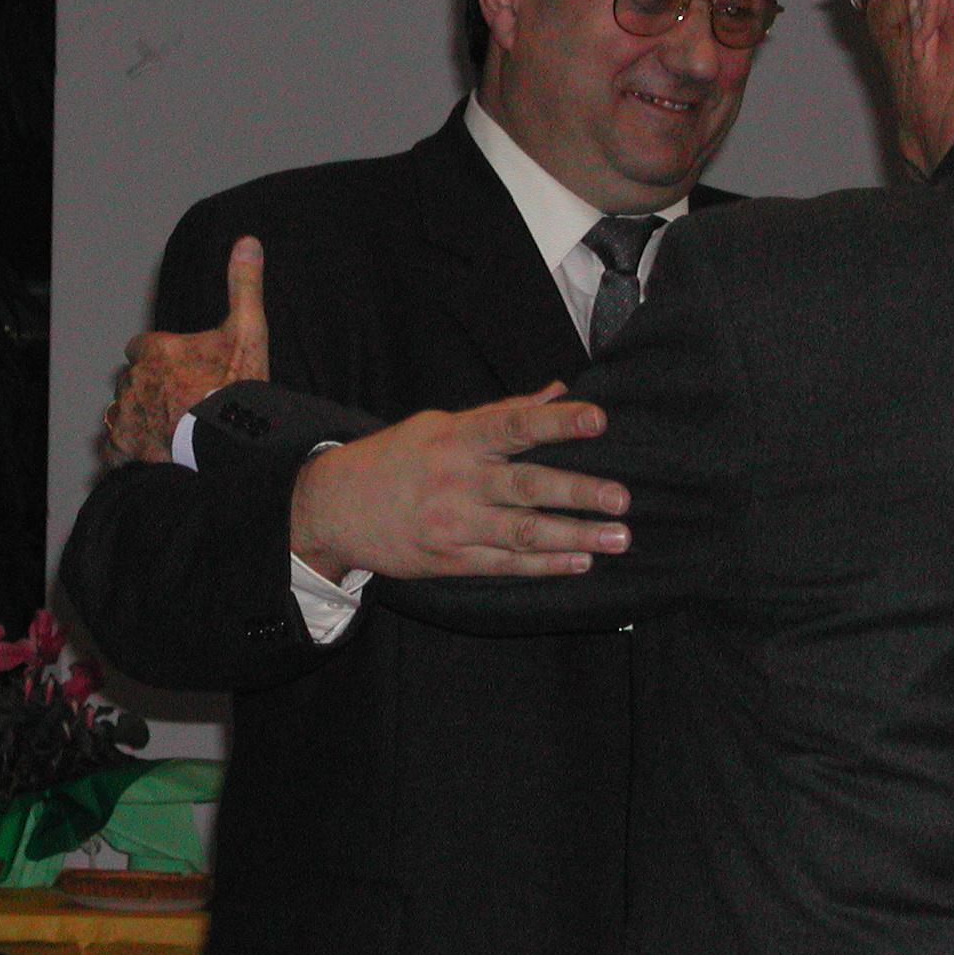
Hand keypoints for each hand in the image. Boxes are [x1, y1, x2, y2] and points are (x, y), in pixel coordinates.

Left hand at [101, 236, 268, 463]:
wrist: (234, 435)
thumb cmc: (239, 385)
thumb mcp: (249, 328)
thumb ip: (243, 284)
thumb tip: (247, 242)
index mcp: (157, 350)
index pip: (140, 348)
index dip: (157, 357)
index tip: (176, 368)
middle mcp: (135, 380)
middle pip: (130, 379)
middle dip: (147, 386)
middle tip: (175, 400)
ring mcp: (129, 414)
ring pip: (120, 409)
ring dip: (135, 414)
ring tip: (162, 425)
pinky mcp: (127, 445)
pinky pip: (112, 447)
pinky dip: (123, 449)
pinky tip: (141, 450)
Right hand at [288, 384, 629, 580]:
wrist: (331, 505)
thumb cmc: (393, 458)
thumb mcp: (438, 423)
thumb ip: (501, 412)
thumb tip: (558, 389)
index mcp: (456, 437)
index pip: (514, 424)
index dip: (557, 421)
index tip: (599, 419)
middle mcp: (457, 479)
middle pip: (526, 485)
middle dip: (577, 493)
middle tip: (622, 498)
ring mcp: (453, 523)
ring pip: (522, 532)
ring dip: (574, 536)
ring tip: (618, 539)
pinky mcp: (448, 559)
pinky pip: (504, 565)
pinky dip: (545, 565)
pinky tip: (580, 562)